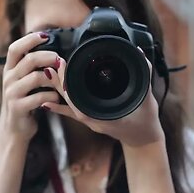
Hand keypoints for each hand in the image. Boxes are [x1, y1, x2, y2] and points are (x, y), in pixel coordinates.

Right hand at [0, 32, 60, 141]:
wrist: (15, 129)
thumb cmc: (25, 101)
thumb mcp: (24, 82)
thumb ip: (32, 68)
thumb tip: (54, 53)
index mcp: (10, 70)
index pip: (15, 48)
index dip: (30, 39)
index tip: (46, 35)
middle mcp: (8, 79)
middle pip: (29, 59)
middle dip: (49, 57)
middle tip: (61, 61)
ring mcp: (12, 94)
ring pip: (36, 77)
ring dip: (54, 79)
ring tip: (61, 83)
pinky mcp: (18, 108)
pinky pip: (39, 97)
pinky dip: (52, 96)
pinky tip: (57, 98)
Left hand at [40, 48, 164, 145]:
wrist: (143, 139)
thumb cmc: (145, 121)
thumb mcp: (147, 97)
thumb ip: (144, 74)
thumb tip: (139, 53)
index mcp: (104, 117)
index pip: (78, 103)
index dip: (68, 87)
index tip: (62, 68)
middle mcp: (93, 119)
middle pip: (70, 101)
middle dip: (60, 82)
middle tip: (52, 64)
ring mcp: (90, 120)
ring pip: (69, 104)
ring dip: (58, 89)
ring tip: (47, 73)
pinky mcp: (90, 118)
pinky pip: (72, 111)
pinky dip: (59, 106)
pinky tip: (46, 102)